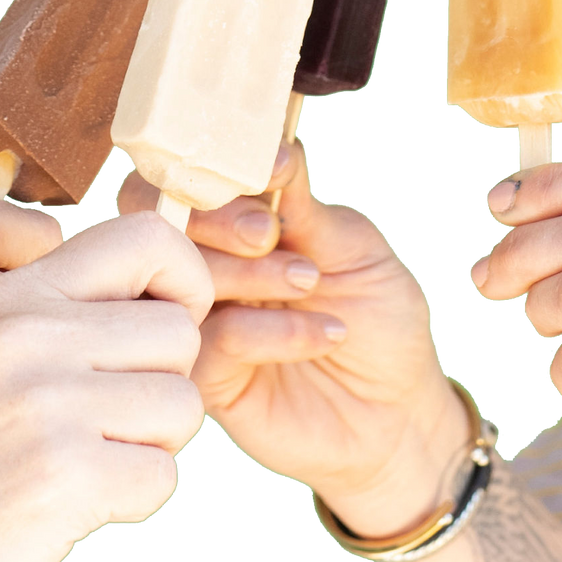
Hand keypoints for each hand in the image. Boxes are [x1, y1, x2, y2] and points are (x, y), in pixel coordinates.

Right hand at [0, 209, 212, 561]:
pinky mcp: (63, 476)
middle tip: (104, 430)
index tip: (162, 335)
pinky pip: (162, 478)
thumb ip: (29, 300)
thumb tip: (40, 209)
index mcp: (12, 298)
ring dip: (148, 450)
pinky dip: (130, 504)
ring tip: (82, 468)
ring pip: (182, 406)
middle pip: (180, 334)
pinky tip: (71, 511)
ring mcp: (45, 404)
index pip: (148, 238)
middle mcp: (29, 336)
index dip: (184, 282)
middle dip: (161, 389)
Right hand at [113, 140, 471, 537]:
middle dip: (217, 217)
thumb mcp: (357, 250)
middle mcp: (209, 267)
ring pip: (183, 279)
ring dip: (250, 273)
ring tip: (310, 281)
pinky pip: (213, 342)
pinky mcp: (208, 378)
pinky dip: (271, 330)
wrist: (400, 415)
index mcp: (239, 224)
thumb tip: (273, 147)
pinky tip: (325, 334)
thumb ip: (306, 205)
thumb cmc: (381, 322)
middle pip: (161, 220)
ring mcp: (202, 321)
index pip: (191, 177)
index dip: (217, 167)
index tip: (270, 170)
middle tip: (270, 231)